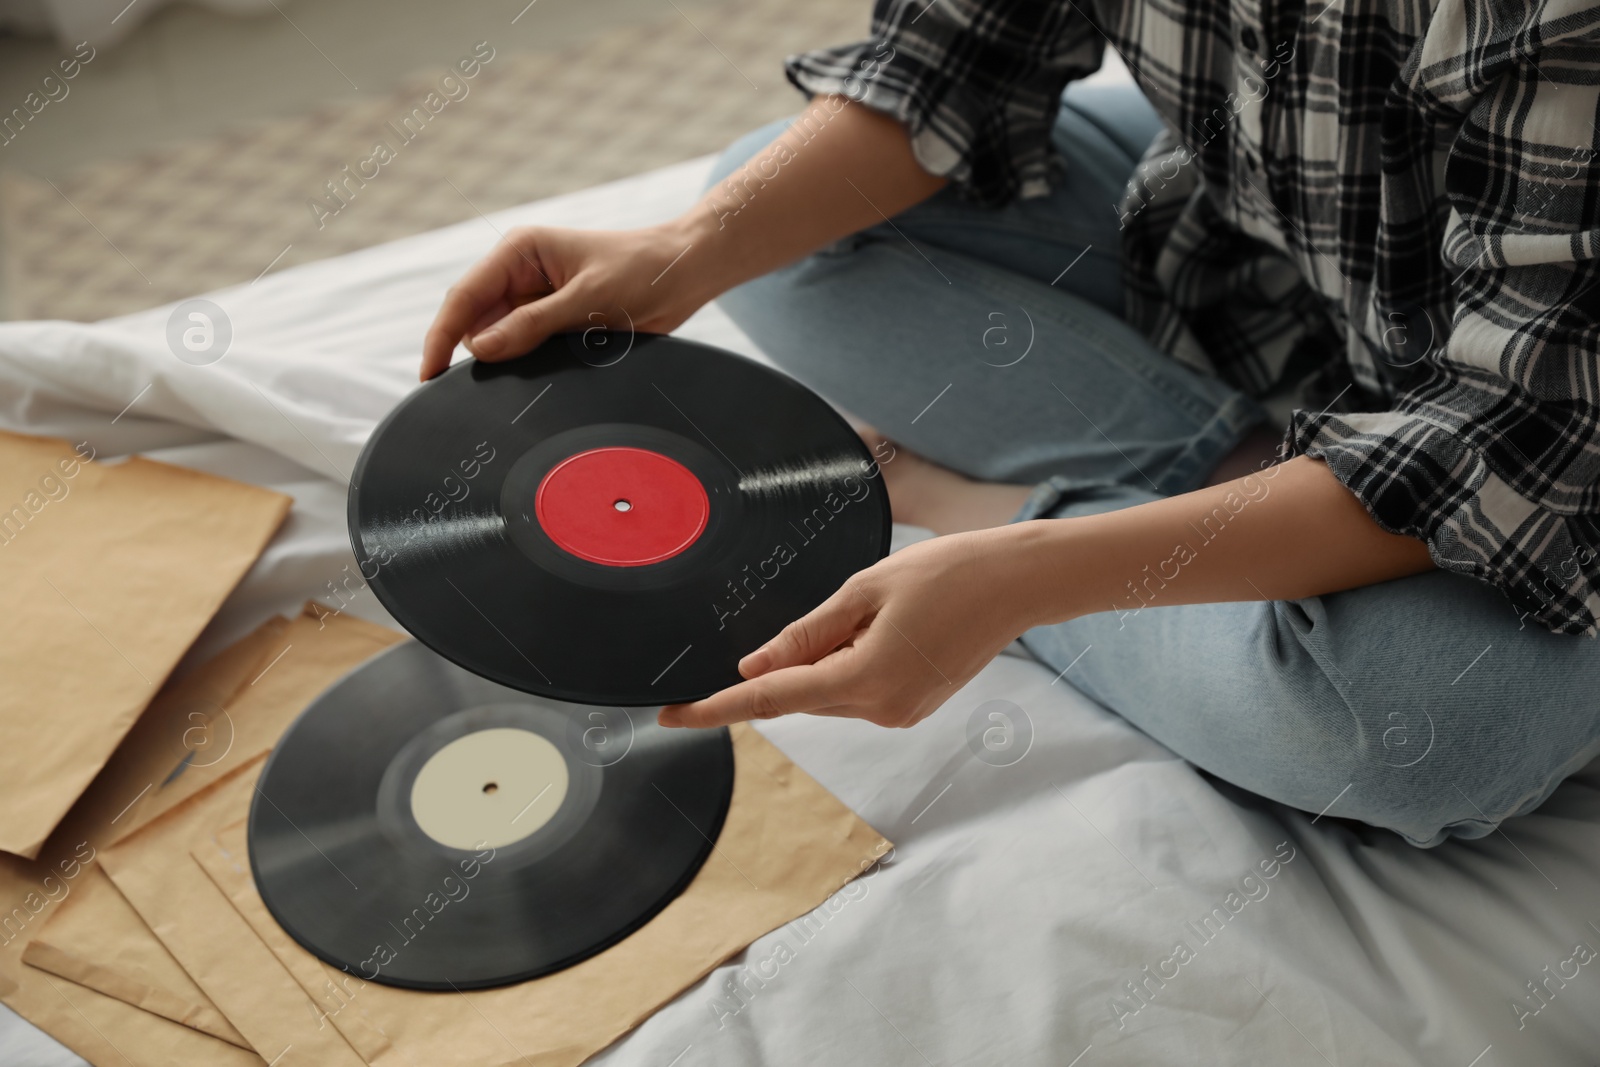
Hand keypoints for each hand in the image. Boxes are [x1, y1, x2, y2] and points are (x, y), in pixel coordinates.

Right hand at [420, 219, 713, 379]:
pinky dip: (530, 366)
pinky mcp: (555, 322)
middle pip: (476, 323)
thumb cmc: (643, 270)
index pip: (464, 297)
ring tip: (543, 368)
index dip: (441, 336)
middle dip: (479, 354)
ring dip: (510, 361)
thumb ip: (534, 325)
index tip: (428, 374)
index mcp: (520, 251)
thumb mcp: (588, 299)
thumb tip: (482, 349)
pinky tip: (548, 373)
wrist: (687, 273)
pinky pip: (527, 350)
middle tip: (490, 389)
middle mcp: (521, 273)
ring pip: (500, 341)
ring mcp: (537, 299)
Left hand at [659, 527, 1048, 728]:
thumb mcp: (864, 590)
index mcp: (865, 679)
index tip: (671, 717)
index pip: (769, 699)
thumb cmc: (948, 573)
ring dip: (824, 659)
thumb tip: (754, 668)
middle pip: (799, 695)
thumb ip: (805, 634)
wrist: (1016, 582)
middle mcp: (881, 710)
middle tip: (840, 608)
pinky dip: (848, 665)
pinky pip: (856, 690)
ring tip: (878, 610)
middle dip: (790, 661)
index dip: (715, 709)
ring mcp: (899, 714)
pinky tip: (884, 627)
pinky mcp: (911, 707)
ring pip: (827, 692)